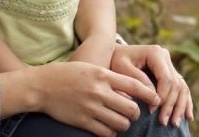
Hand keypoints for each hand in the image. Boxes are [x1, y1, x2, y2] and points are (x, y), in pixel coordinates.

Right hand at [1, 62, 160, 135]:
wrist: (42, 86)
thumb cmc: (69, 75)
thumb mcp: (92, 68)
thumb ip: (111, 78)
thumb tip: (132, 92)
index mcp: (103, 75)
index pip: (135, 86)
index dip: (149, 95)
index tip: (155, 100)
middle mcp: (99, 92)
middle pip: (132, 109)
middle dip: (135, 113)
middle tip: (132, 113)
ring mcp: (91, 108)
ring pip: (121, 124)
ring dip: (124, 124)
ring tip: (119, 120)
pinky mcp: (82, 121)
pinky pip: (106, 133)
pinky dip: (111, 132)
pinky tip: (108, 126)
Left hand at [110, 45, 193, 125]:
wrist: (114, 55)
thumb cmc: (116, 61)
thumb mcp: (122, 69)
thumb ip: (138, 82)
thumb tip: (155, 98)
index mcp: (155, 52)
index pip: (166, 78)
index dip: (162, 96)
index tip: (151, 110)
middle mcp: (165, 56)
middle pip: (175, 84)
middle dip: (170, 105)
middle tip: (162, 122)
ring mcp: (169, 65)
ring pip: (182, 87)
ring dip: (179, 107)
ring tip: (174, 123)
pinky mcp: (170, 73)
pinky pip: (182, 88)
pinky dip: (185, 103)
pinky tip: (188, 117)